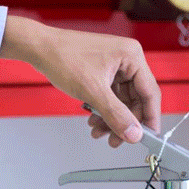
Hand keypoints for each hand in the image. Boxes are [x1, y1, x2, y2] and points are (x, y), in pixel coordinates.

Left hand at [0, 15, 160, 146]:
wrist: (39, 48)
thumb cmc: (63, 57)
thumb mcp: (93, 91)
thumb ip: (116, 115)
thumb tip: (134, 134)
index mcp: (132, 57)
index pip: (150, 93)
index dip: (150, 118)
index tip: (148, 138)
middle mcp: (127, 59)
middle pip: (136, 99)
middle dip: (124, 121)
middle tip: (115, 140)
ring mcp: (115, 65)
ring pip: (121, 100)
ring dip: (111, 118)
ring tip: (98, 132)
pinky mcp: (103, 71)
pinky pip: (110, 96)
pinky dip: (103, 110)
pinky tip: (93, 120)